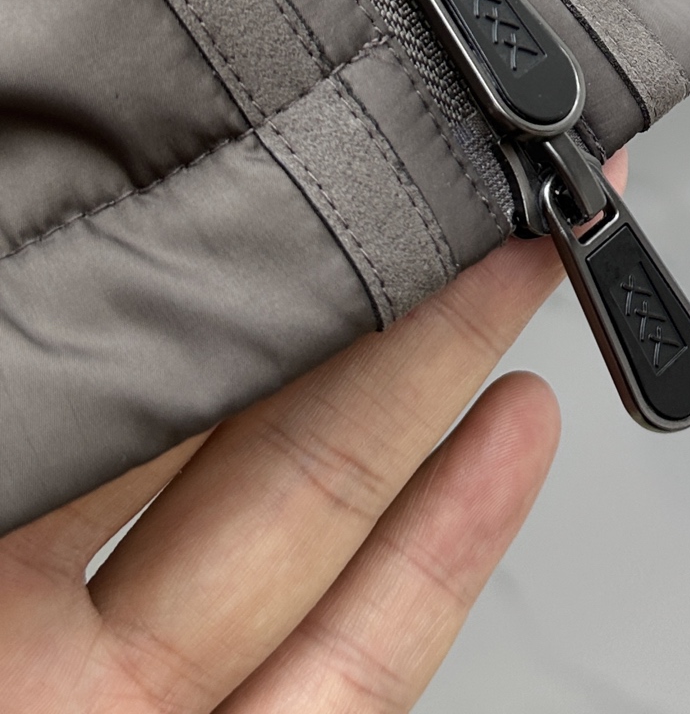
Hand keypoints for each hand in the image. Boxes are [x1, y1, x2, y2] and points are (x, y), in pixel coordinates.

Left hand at [0, 148, 627, 711]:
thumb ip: (18, 354)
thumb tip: (69, 219)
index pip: (112, 353)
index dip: (219, 251)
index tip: (304, 150)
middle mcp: (34, 628)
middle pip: (245, 417)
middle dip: (373, 286)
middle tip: (456, 179)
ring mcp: (142, 708)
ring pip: (321, 518)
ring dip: (441, 379)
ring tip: (521, 262)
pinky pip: (363, 662)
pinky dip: (451, 547)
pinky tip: (512, 430)